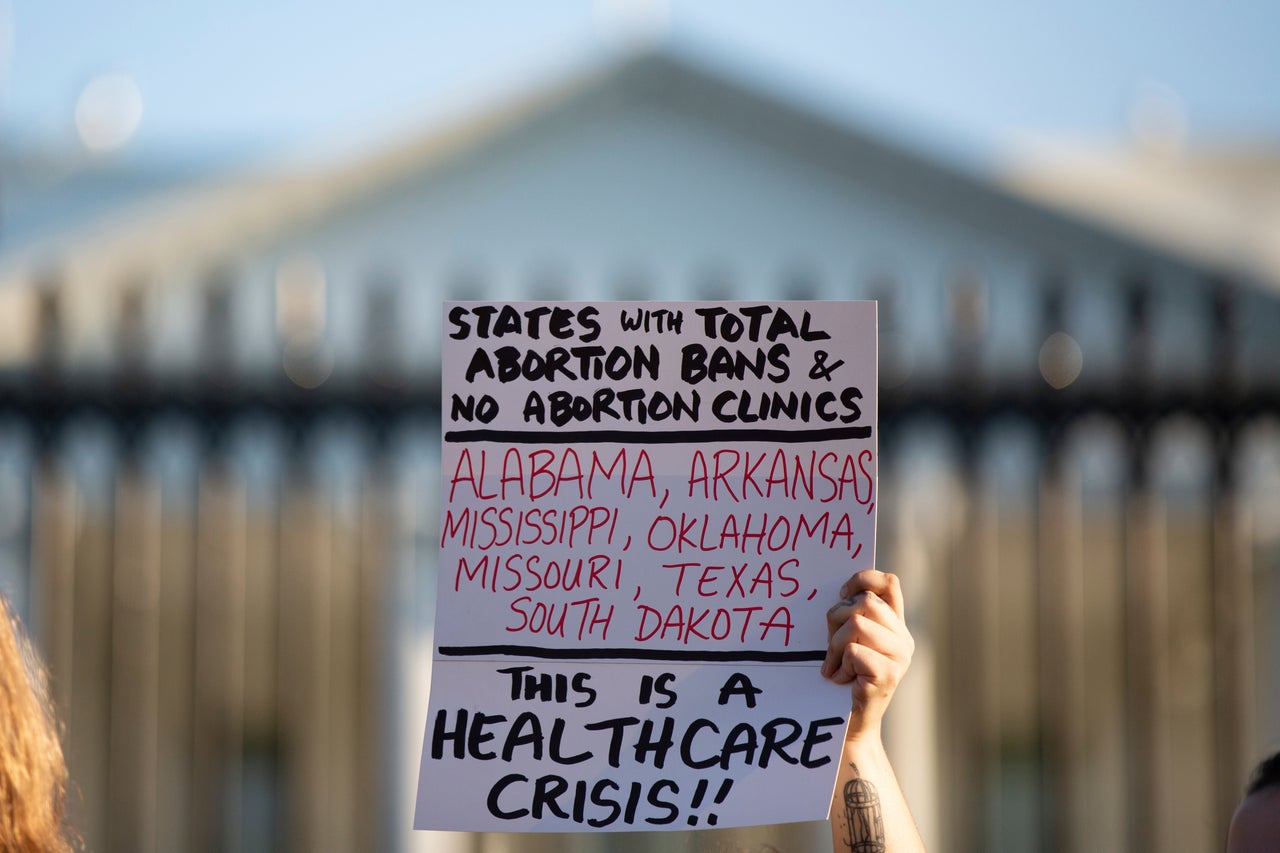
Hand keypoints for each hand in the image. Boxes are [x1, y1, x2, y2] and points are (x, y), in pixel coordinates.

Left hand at [821, 569, 913, 738]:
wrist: (851, 724)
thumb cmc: (844, 678)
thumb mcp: (849, 640)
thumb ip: (853, 615)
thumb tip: (840, 590)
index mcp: (896, 625)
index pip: (889, 582)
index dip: (863, 579)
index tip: (841, 595)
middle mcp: (904, 639)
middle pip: (865, 602)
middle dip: (836, 619)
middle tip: (830, 646)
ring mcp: (900, 657)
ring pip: (857, 624)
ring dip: (835, 646)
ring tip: (834, 666)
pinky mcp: (888, 675)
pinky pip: (854, 650)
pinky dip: (839, 664)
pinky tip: (842, 680)